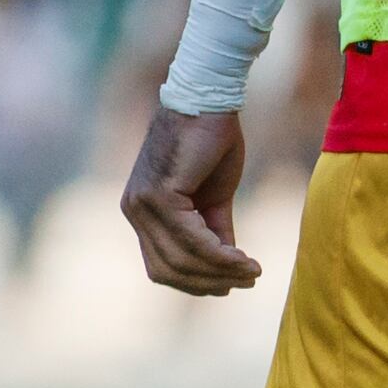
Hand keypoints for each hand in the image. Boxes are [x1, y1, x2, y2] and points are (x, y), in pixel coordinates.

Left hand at [120, 105, 258, 294]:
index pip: (161, 264)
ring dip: (220, 272)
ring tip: (253, 272)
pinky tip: (244, 259)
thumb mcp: (215, 194)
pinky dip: (220, 255)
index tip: (232, 285)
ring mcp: (142, 205)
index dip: (196, 281)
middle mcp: (134, 211)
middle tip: (247, 281)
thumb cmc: (213, 141)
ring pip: (180, 259)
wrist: (209, 101)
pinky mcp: (159, 196)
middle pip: (168, 269)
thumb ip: (214, 228)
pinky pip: (191, 240)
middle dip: (209, 282)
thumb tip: (227, 262)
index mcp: (142, 212)